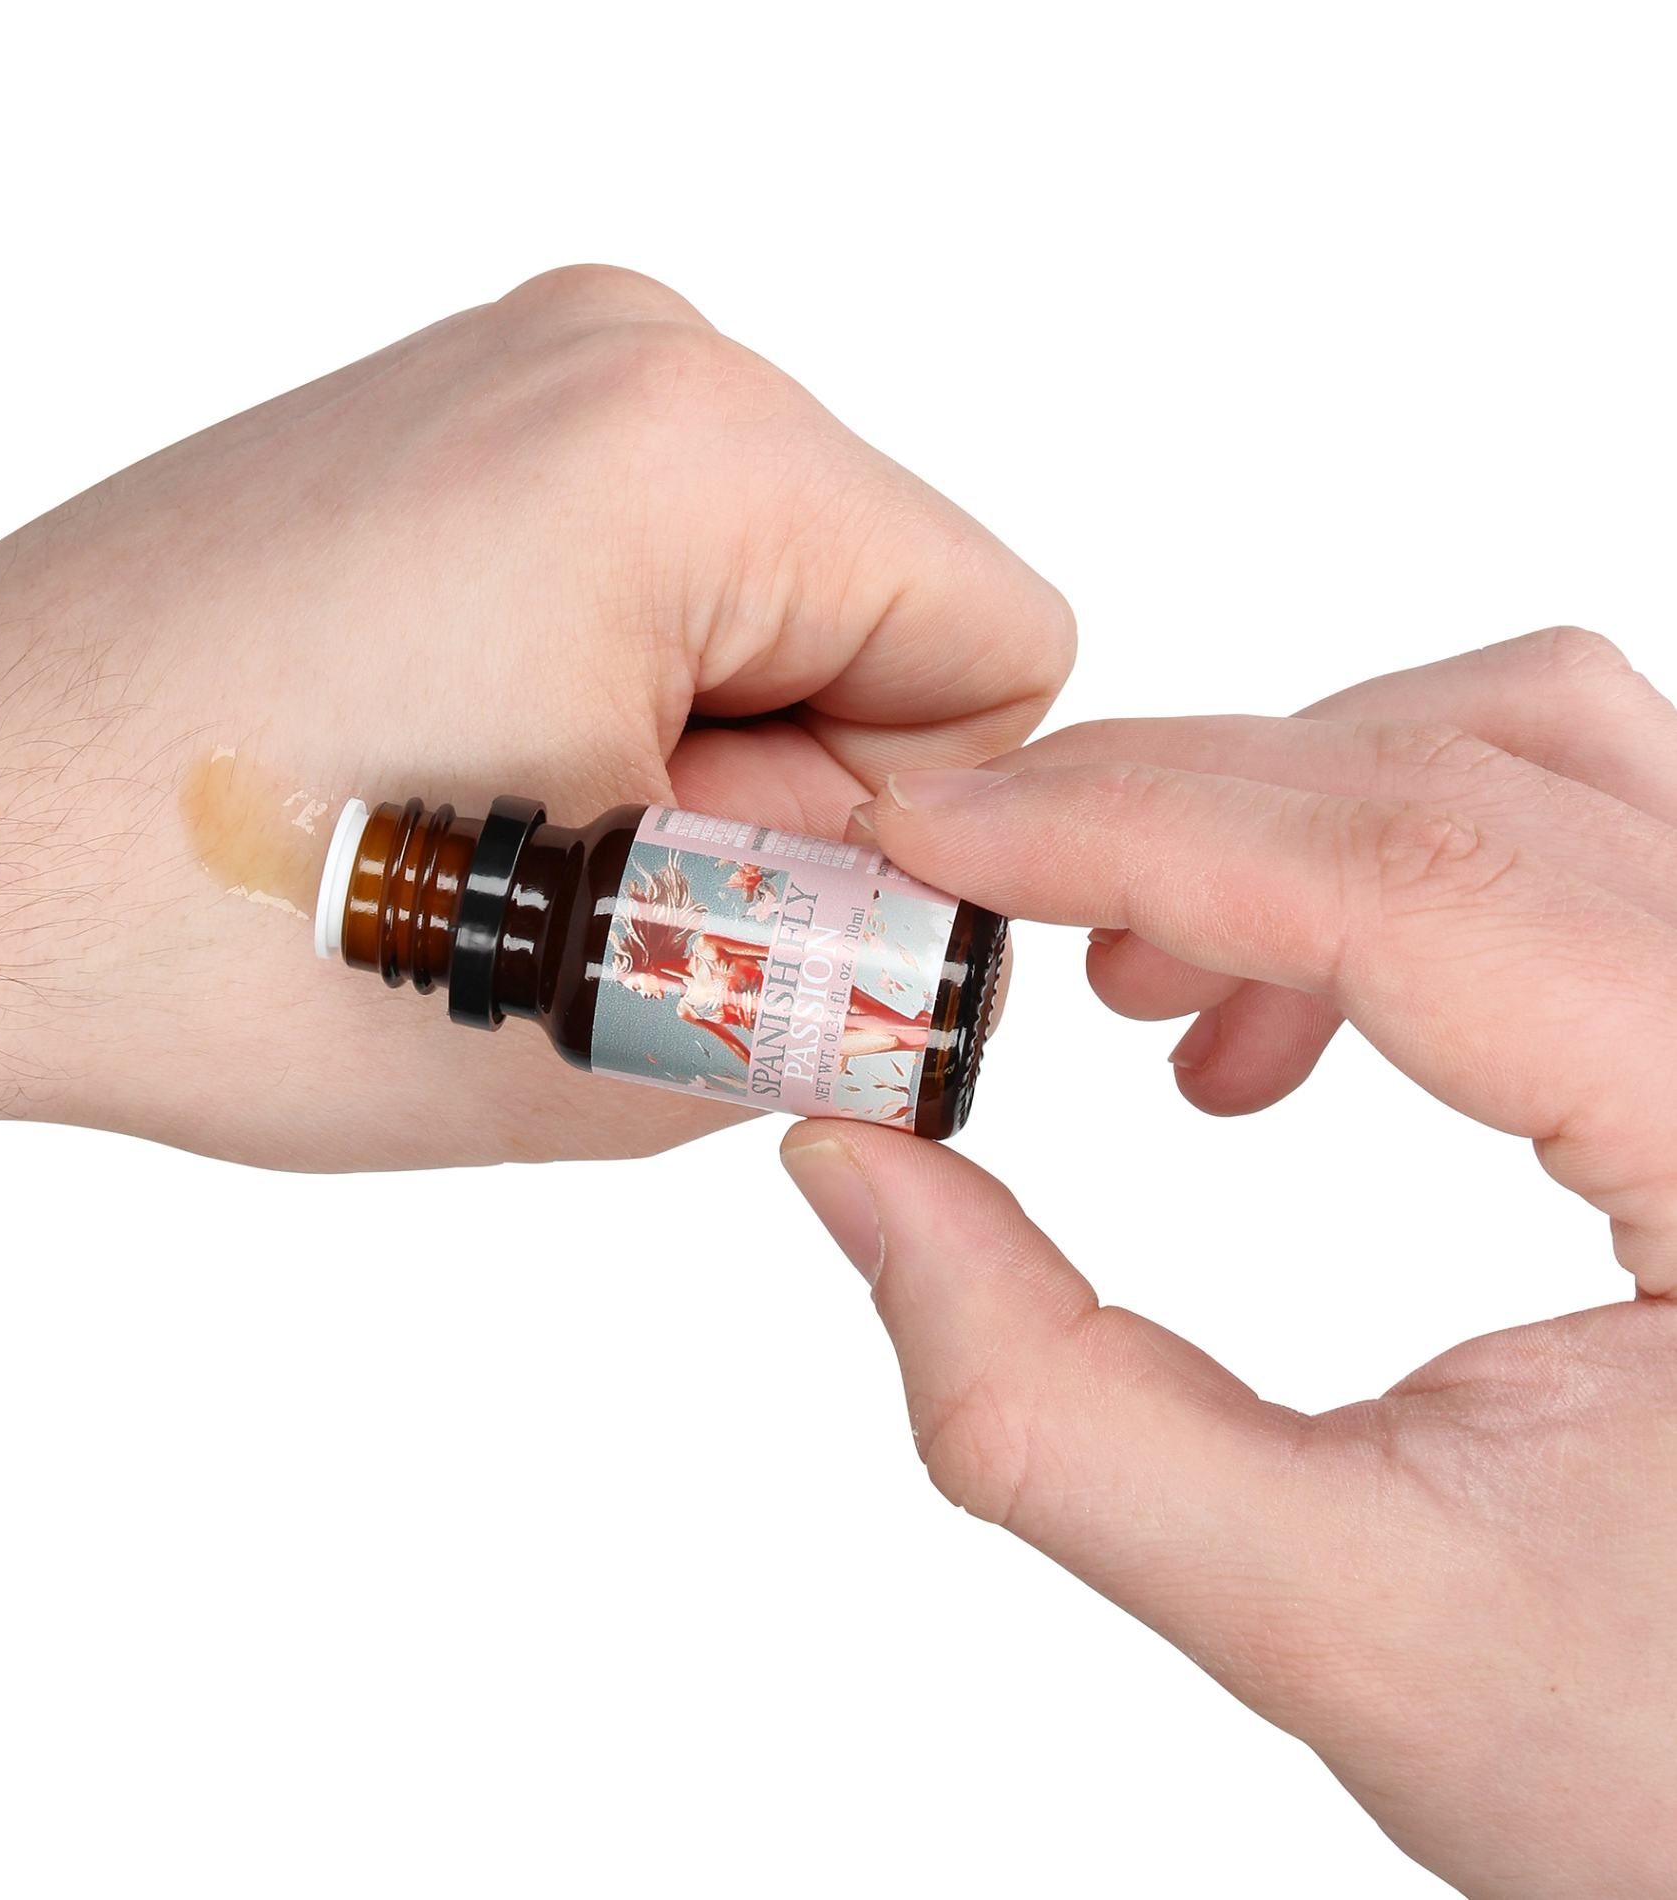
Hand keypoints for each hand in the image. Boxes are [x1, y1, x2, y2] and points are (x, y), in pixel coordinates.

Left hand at [0, 265, 1071, 1186]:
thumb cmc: (204, 939)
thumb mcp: (605, 1034)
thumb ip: (845, 1002)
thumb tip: (934, 962)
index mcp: (691, 450)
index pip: (1003, 649)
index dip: (902, 833)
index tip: (726, 907)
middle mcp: (614, 350)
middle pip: (879, 614)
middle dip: (781, 789)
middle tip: (575, 881)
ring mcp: (512, 369)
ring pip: (762, 604)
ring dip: (685, 752)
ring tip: (492, 831)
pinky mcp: (441, 423)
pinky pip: (642, 573)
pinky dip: (603, 695)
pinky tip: (451, 766)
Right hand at [783, 629, 1676, 1896]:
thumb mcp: (1346, 1617)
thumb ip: (1049, 1402)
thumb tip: (854, 1171)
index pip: (1415, 879)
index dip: (1127, 828)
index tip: (926, 842)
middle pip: (1462, 768)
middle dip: (1169, 808)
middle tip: (975, 899)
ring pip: (1531, 744)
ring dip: (1284, 819)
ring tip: (1138, 998)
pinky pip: (1568, 822)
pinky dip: (1378, 859)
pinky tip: (1271, 1034)